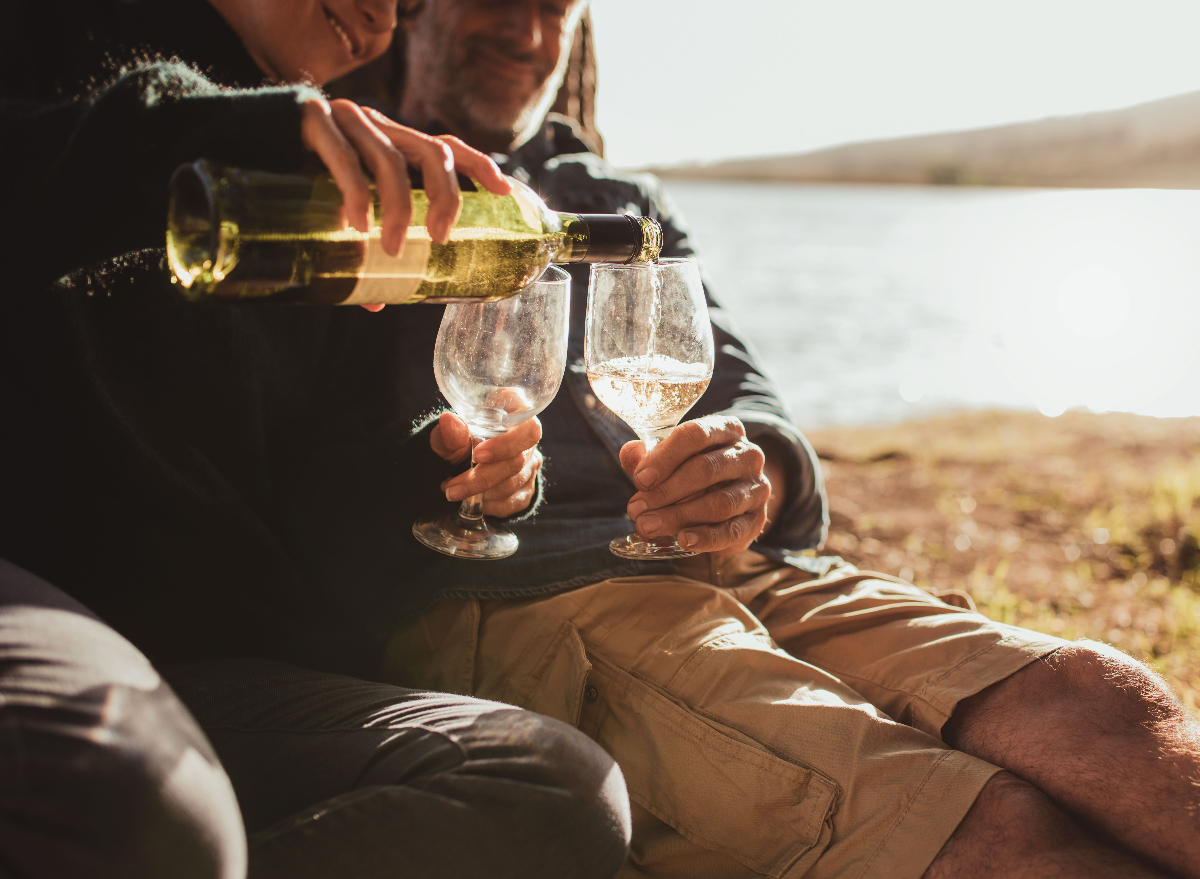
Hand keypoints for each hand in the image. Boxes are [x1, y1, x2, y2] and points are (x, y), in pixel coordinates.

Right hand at [300, 98, 511, 310]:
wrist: (229, 136)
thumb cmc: (291, 179)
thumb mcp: (337, 207)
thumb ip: (361, 246)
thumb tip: (377, 303)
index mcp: (389, 141)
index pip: (445, 145)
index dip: (478, 165)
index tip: (505, 192)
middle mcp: (375, 124)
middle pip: (431, 151)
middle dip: (446, 196)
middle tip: (440, 239)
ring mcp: (344, 119)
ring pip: (390, 159)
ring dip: (398, 207)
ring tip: (392, 247)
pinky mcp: (311, 121)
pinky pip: (342, 159)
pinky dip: (355, 193)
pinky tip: (356, 224)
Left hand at [430, 412, 542, 517]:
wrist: (461, 459)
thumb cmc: (460, 439)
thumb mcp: (451, 434)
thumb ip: (451, 432)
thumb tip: (448, 421)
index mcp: (517, 414)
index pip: (528, 430)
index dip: (506, 444)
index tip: (477, 454)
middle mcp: (529, 440)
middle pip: (517, 463)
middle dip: (482, 478)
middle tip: (452, 487)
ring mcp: (531, 466)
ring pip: (511, 485)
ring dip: (479, 493)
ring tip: (453, 489)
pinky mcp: (527, 489)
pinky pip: (510, 504)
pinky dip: (486, 505)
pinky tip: (471, 500)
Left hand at [620, 415, 772, 555]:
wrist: (733, 501)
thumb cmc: (695, 472)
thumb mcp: (672, 458)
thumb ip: (649, 456)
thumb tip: (629, 454)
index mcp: (726, 430)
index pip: (696, 435)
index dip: (665, 457)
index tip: (640, 480)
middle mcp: (748, 455)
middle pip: (706, 469)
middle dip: (666, 491)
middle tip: (636, 510)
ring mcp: (757, 488)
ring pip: (719, 502)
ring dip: (680, 516)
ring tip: (649, 526)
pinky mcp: (758, 519)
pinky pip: (733, 530)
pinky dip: (707, 537)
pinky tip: (684, 540)